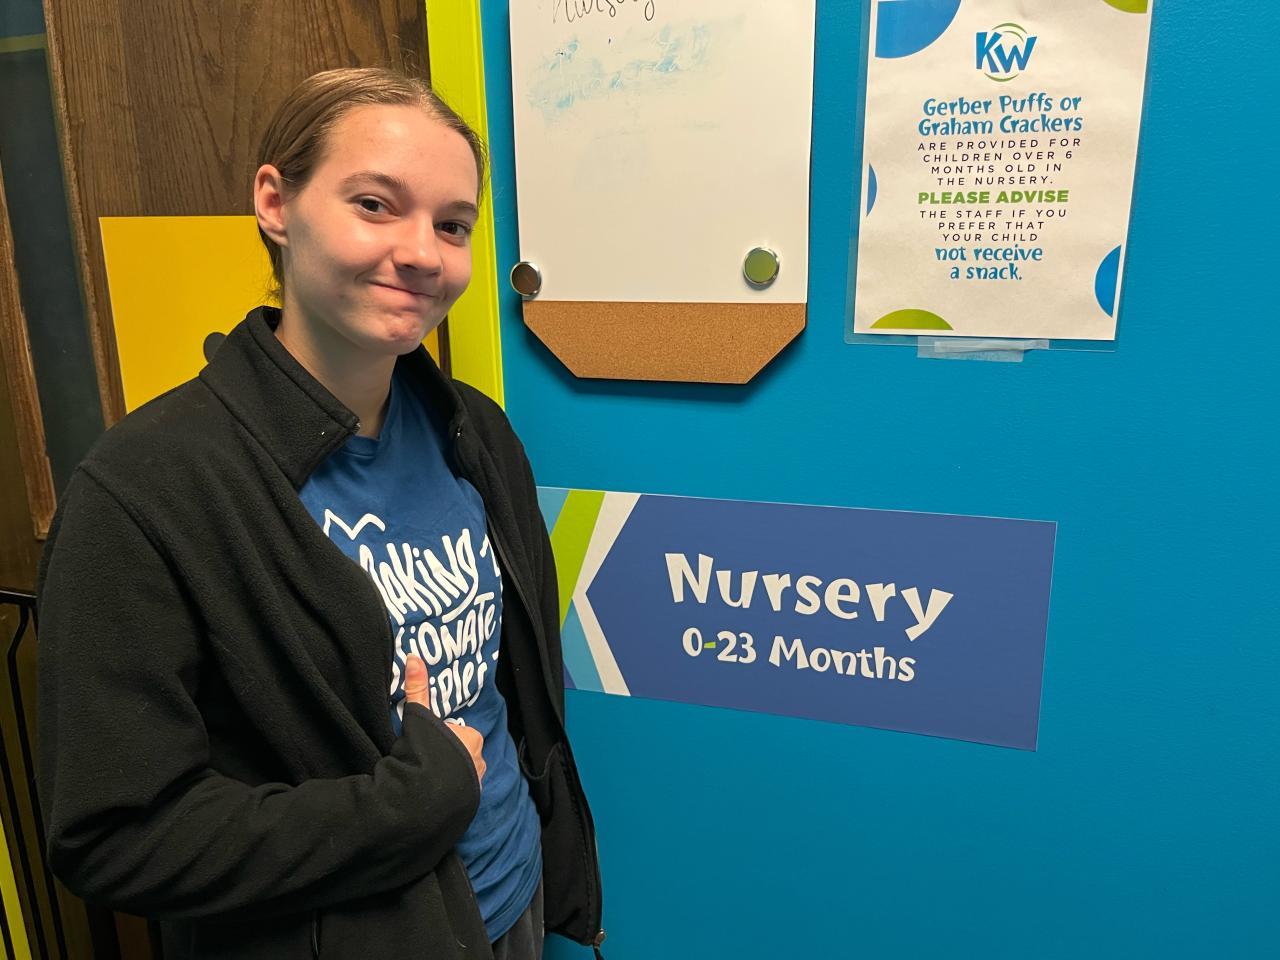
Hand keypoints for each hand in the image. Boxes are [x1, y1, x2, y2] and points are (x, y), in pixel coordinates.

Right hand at [404, 655, 484, 786]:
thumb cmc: (427, 751)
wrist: (427, 796)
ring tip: (424, 779)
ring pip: (461, 774)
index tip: (425, 744)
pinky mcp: (469, 804)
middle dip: (445, 757)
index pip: (457, 733)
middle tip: (422, 760)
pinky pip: (459, 794)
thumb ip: (418, 689)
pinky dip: (449, 794)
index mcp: (472, 737)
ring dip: (447, 776)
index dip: (439, 737)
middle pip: (460, 753)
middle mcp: (480, 760)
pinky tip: (432, 795)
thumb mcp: (420, 716)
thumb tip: (413, 657)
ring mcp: (476, 784)